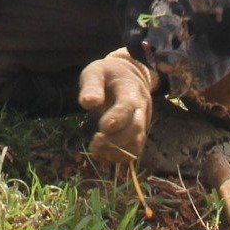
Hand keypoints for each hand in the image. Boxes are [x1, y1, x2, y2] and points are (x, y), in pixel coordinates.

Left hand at [78, 49, 156, 171]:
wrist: (127, 77)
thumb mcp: (95, 72)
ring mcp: (142, 122)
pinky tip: (101, 154)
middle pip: (136, 127)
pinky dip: (118, 156)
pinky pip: (133, 151)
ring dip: (116, 151)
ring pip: (137, 143)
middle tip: (94, 143)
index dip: (118, 118)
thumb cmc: (107, 75)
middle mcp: (141, 108)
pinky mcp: (137, 134)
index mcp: (131, 89)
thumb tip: (88, 102)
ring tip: (95, 150)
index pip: (129, 106)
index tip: (102, 127)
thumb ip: (91, 86)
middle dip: (116, 139)